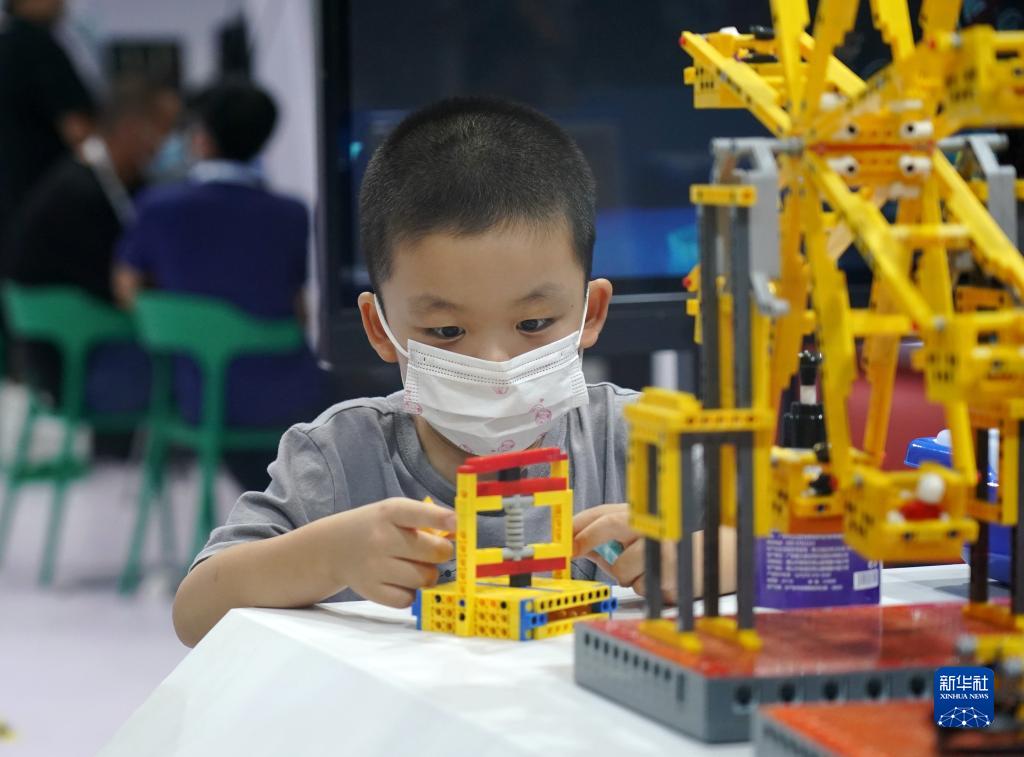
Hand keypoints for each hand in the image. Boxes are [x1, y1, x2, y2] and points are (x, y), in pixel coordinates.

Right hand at [318, 497, 454, 607]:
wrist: (331, 548)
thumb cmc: (375, 527)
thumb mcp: (393, 513)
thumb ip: (424, 520)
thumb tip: (457, 537)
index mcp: (390, 512)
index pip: (420, 514)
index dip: (442, 519)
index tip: (457, 525)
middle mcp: (382, 538)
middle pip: (434, 552)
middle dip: (441, 553)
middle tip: (433, 552)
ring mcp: (375, 566)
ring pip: (425, 578)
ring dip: (428, 574)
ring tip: (414, 566)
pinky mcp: (371, 591)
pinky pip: (408, 599)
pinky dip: (410, 593)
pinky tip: (400, 581)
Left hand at [572, 504, 677, 601]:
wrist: (704, 559)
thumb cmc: (657, 550)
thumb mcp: (630, 539)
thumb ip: (602, 541)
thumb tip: (570, 546)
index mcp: (636, 513)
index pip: (600, 513)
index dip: (577, 526)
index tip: (563, 542)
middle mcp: (649, 523)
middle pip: (609, 524)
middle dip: (587, 539)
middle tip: (574, 552)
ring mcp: (660, 544)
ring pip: (621, 568)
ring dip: (624, 577)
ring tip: (641, 571)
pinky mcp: (670, 569)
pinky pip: (640, 586)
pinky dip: (642, 587)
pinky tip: (657, 578)